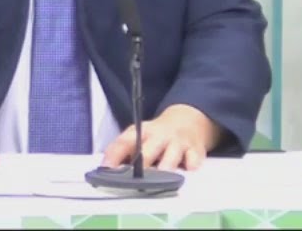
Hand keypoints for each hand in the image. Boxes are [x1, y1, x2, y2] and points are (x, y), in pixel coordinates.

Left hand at [101, 104, 223, 171]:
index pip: (123, 143)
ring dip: (164, 171)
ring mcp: (178, 143)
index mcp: (140, 132)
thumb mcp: (138, 136)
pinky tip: (186, 173)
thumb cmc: (157, 135)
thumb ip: (123, 151)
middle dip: (140, 168)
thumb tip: (107, 169)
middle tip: (134, 181)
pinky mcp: (195, 150)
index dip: (113, 156)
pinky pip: (193, 162)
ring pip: (170, 159)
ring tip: (160, 181)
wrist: (187, 121)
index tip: (106, 169)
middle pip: (147, 153)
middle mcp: (159, 136)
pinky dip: (189, 169)